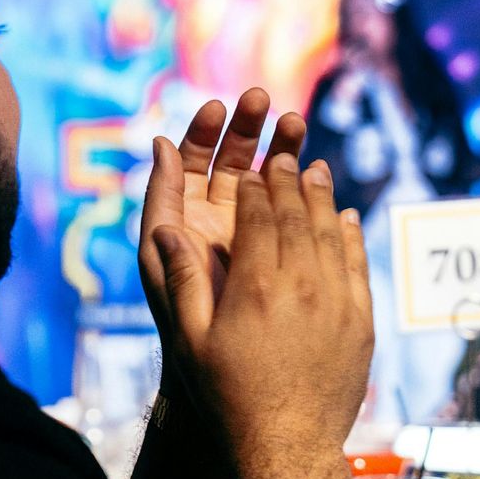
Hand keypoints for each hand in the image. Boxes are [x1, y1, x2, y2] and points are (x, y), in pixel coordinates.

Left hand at [139, 89, 305, 363]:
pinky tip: (318, 173)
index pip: (191, 162)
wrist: (217, 380)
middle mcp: (214, 222)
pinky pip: (292, 217)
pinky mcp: (282, 257)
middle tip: (262, 98)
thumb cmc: (180, 325)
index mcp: (182, 219)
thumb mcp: (161, 265)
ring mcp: (251, 238)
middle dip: (248, 129)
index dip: (203, 131)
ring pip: (266, 184)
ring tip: (296, 124)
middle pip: (232, 162)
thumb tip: (161, 145)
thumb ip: (161, 207)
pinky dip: (303, 194)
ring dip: (280, 151)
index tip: (217, 105)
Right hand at [150, 153, 373, 455]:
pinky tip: (347, 218)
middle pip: (297, 216)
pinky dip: (352, 235)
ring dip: (322, 198)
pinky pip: (359, 265)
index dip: (253, 189)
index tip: (251, 171)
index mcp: (256, 285)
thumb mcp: (191, 342)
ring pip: (332, 233)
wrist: (287, 447)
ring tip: (316, 171)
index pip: (258, 216)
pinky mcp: (361, 322)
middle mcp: (302, 285)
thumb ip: (181, 282)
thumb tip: (168, 230)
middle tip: (284, 157)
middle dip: (288, 181)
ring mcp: (338, 302)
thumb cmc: (230, 397)